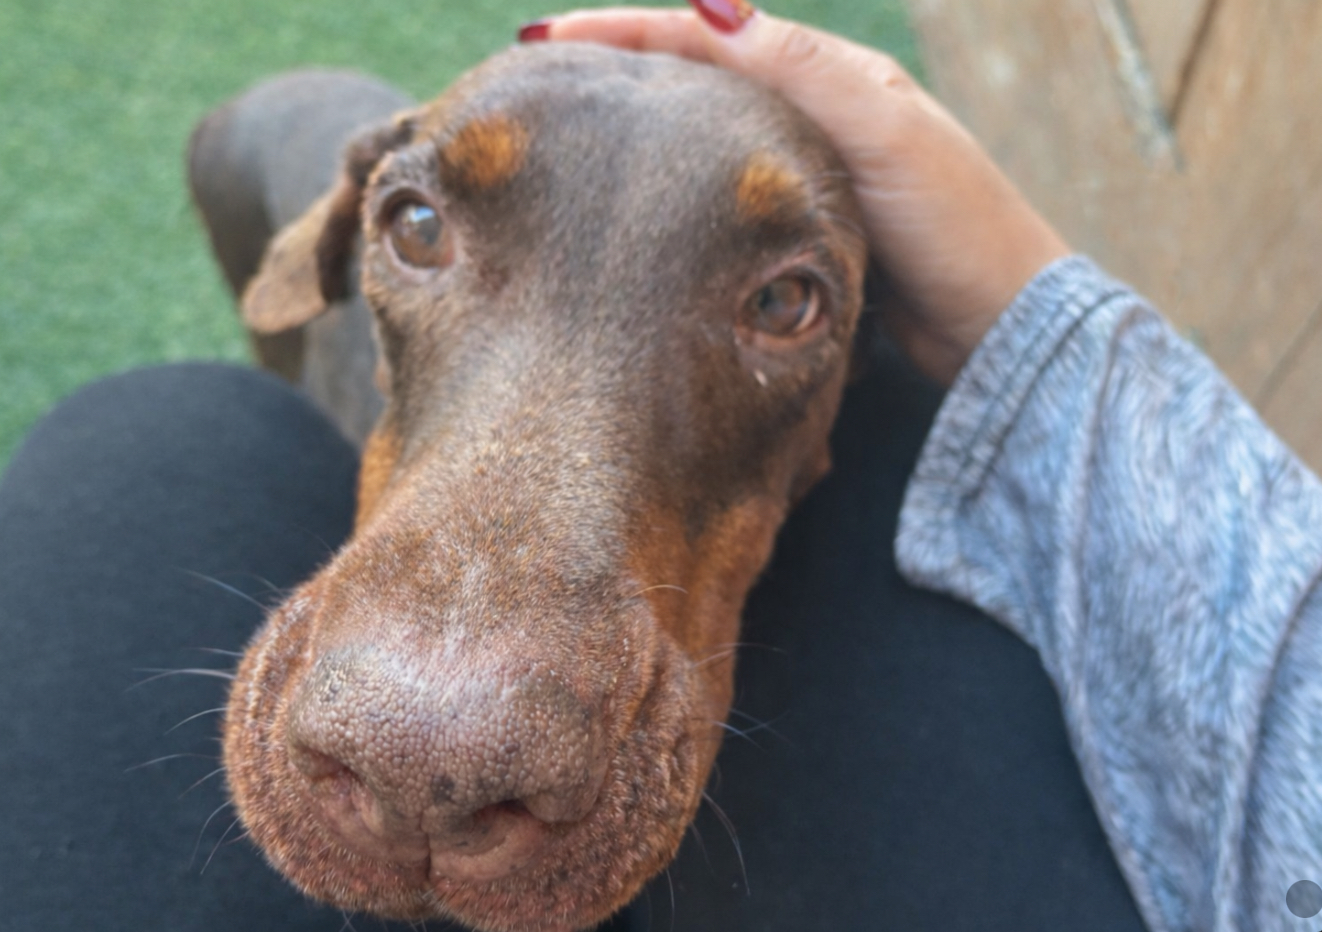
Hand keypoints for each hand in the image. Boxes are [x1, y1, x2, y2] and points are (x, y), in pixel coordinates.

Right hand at [523, 3, 1070, 382]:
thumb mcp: (885, 134)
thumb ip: (804, 70)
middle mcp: (809, 114)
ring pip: (699, 139)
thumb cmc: (957, 226)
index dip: (624, 29)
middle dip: (616, 69)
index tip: (544, 36)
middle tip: (538, 78)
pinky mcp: (795, 232)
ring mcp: (800, 174)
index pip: (706, 33)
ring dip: (637, 128)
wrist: (1000, 328)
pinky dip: (668, 192)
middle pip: (694, 77)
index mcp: (827, 77)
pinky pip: (714, 199)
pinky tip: (634, 209)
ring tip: (566, 135)